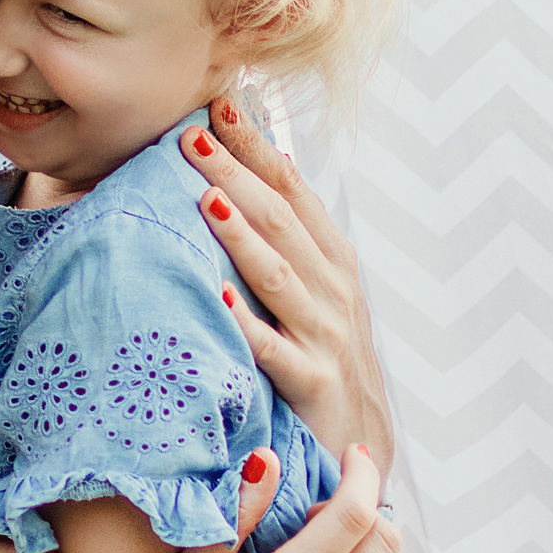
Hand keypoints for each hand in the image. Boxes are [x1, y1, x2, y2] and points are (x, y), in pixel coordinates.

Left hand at [182, 92, 395, 466]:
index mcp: (333, 263)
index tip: (221, 105)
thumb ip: (290, 240)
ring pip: (279, 276)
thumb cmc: (326, 360)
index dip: (259, 148)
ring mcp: (326, 337)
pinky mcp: (312, 386)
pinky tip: (220, 296)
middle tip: (193, 136)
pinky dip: (247, 322)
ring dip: (242, 235)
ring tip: (205, 198)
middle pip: (283, 223)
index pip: (295, 192)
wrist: (359, 446)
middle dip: (238, 176)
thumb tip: (258, 172)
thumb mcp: (316, 294)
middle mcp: (334, 291)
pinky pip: (273, 350)